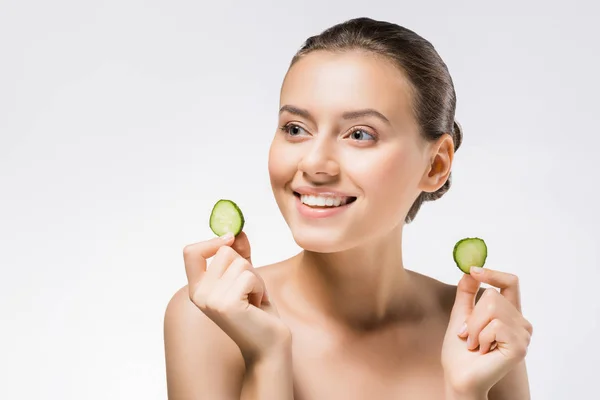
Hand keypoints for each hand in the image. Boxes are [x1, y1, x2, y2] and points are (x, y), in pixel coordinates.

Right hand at [183, 231, 290, 364]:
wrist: (268, 345)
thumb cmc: (257, 312)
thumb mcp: (245, 278)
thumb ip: (239, 255)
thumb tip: (237, 231)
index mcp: (197, 288)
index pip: (190, 252)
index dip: (211, 241)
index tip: (230, 239)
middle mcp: (198, 294)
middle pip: (224, 251)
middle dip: (246, 265)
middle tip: (250, 290)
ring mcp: (210, 300)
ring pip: (240, 263)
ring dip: (255, 278)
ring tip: (253, 299)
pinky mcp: (226, 305)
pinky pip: (249, 276)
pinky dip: (260, 287)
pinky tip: (256, 305)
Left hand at [442, 267, 532, 395]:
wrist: (459, 377)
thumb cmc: (460, 351)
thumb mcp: (461, 315)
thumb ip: (467, 294)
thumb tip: (470, 271)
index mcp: (508, 314)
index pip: (510, 283)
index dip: (494, 273)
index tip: (474, 270)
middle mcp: (520, 323)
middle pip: (494, 296)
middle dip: (473, 315)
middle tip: (468, 336)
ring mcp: (523, 335)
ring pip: (493, 308)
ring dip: (474, 328)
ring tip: (476, 345)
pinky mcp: (520, 346)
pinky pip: (495, 325)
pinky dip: (481, 337)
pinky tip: (483, 351)